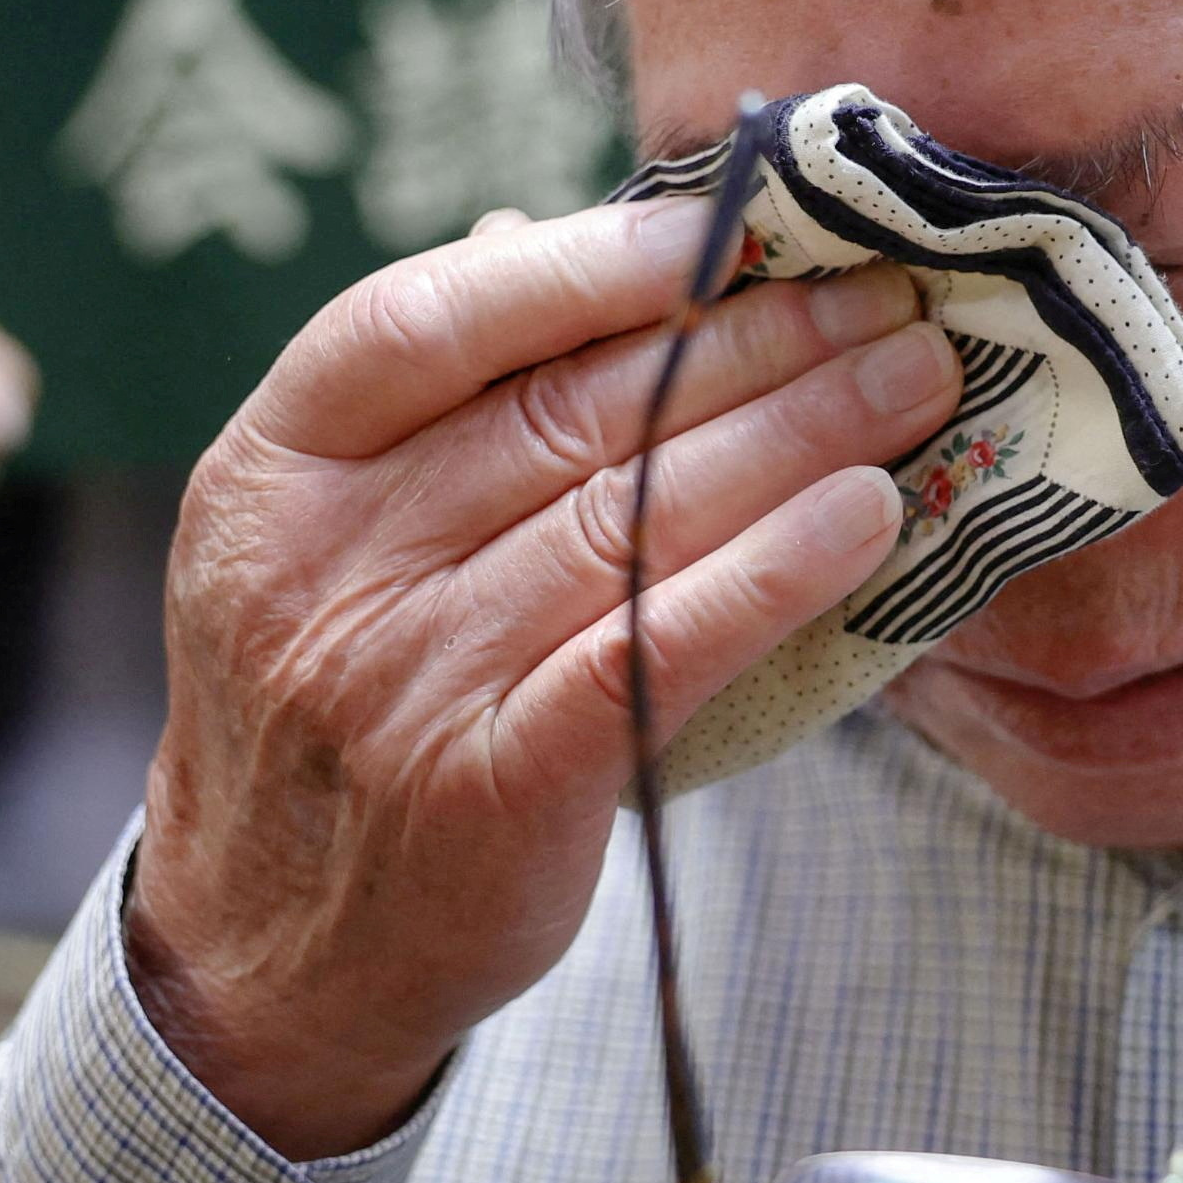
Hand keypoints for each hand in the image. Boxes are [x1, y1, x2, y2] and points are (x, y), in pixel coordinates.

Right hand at [126, 198, 955, 1158]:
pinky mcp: (496, 785)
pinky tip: (864, 518)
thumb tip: (531, 230)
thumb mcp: (315, 540)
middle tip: (886, 295)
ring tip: (913, 384)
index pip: (432, 317)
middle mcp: (324, 568)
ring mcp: (404, 680)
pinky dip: (772, 573)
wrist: (269, 957)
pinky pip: (653, 648)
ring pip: (629, 516)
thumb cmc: (334, 710)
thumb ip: (419, 398)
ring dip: (796, 435)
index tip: (738, 225)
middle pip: (567, 413)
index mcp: (271, 474)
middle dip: (750, 339)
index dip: (592, 262)